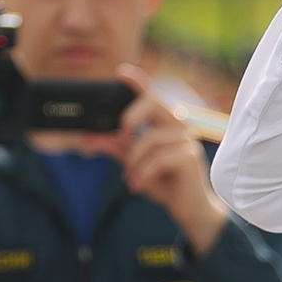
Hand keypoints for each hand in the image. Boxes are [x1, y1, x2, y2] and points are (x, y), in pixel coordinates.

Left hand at [105, 68, 227, 253]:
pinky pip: (158, 159)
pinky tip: (139, 185)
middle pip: (153, 104)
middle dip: (131, 117)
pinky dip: (143, 173)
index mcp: (166, 124)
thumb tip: (91, 138)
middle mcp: (179, 127)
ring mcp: (187, 141)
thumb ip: (116, 149)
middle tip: (120, 135)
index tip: (121, 72)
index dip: (138, 82)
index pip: (152, 97)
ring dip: (134, 162)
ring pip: (149, 140)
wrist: (189, 209)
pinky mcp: (190, 157)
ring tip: (132, 178)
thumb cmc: (166, 183)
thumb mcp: (135, 164)